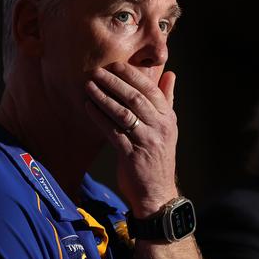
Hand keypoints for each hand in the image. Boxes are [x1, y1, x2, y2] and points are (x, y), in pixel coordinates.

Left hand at [84, 62, 178, 216]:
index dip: (132, 75)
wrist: (157, 193)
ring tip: (89, 86)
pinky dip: (99, 118)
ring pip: (123, 113)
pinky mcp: (132, 156)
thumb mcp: (167, 127)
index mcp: (167, 118)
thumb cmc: (157, 156)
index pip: (151, 89)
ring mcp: (147, 142)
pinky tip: (88, 107)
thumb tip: (170, 74)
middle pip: (136, 98)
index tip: (115, 65)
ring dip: (103, 97)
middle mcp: (160, 127)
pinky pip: (112, 132)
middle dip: (115, 82)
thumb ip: (167, 99)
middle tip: (97, 71)